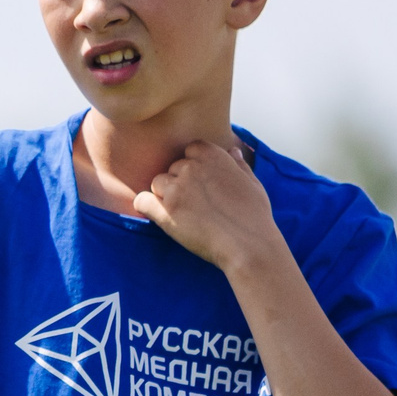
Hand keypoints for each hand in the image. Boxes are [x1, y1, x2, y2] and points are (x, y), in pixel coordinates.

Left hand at [130, 140, 285, 276]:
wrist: (249, 245)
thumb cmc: (255, 216)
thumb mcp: (253, 183)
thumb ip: (238, 165)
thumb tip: (232, 151)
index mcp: (212, 155)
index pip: (191, 150)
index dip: (195, 166)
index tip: (204, 183)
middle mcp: (191, 168)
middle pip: (173, 168)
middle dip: (181, 182)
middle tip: (196, 203)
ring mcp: (176, 189)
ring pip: (158, 183)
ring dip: (166, 195)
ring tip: (184, 213)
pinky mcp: (165, 212)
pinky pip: (142, 201)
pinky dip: (146, 206)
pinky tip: (156, 214)